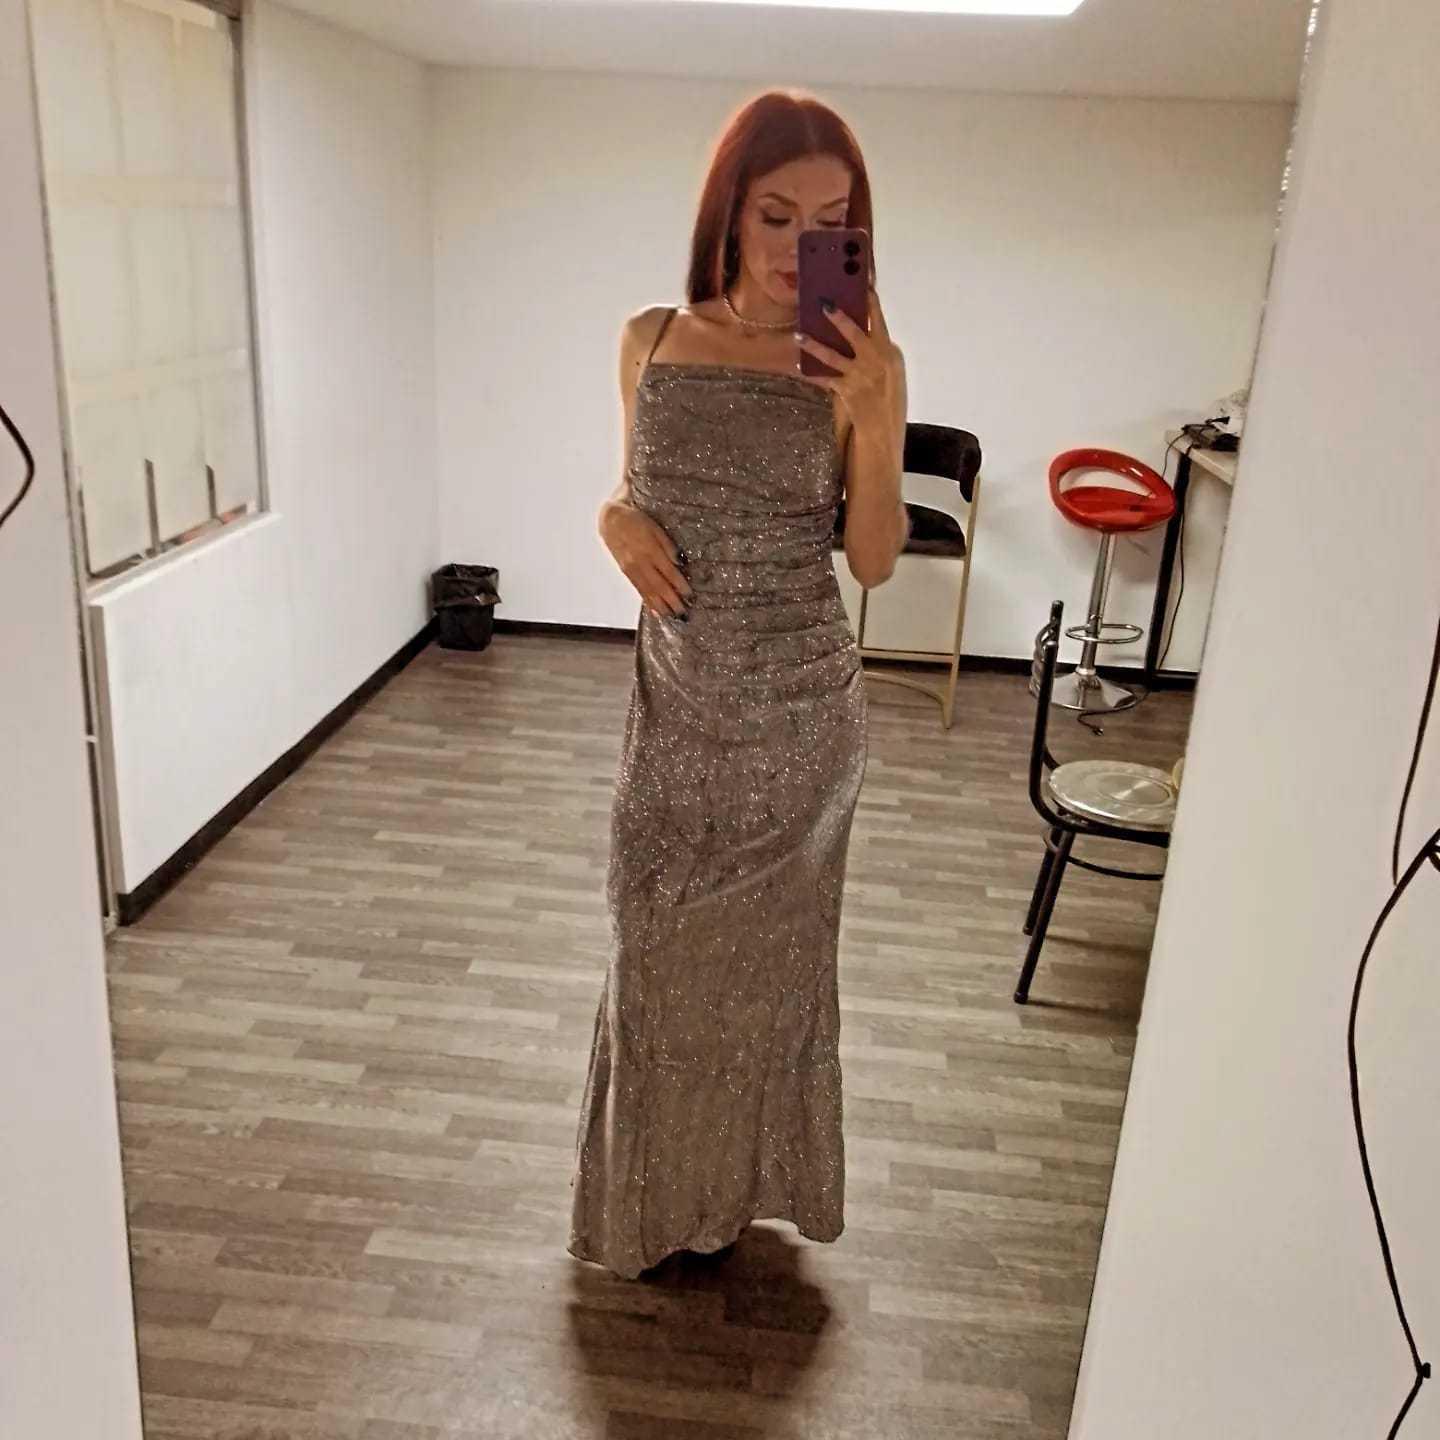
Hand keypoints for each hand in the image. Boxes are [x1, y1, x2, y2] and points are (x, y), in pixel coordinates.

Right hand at [599, 501, 691, 617]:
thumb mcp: (656, 528)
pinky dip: (648, 602)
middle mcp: (640, 563)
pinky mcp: (626, 572)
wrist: (611, 519)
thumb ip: (668, 546)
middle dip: (672, 602)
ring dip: (661, 606)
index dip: (680, 585)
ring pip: (648, 592)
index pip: (669, 572)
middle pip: (659, 586)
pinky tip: (655, 611)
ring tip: (672, 616)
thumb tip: (681, 562)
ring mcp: (631, 569)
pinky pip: (639, 590)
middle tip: (684, 614)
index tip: (690, 596)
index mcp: (650, 550)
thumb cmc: (637, 520)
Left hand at [796, 286, 904, 429]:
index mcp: (888, 350)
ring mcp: (858, 375)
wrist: (884, 426)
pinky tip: (799, 366)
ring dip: (813, 345)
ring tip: (798, 335)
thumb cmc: (890, 394)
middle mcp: (874, 360)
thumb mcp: (893, 368)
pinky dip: (811, 372)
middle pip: (853, 333)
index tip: (863, 286)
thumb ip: (880, 348)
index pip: (879, 320)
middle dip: (838, 318)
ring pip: (832, 356)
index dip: (871, 302)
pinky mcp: (845, 390)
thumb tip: (861, 329)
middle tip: (823, 304)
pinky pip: (824, 378)